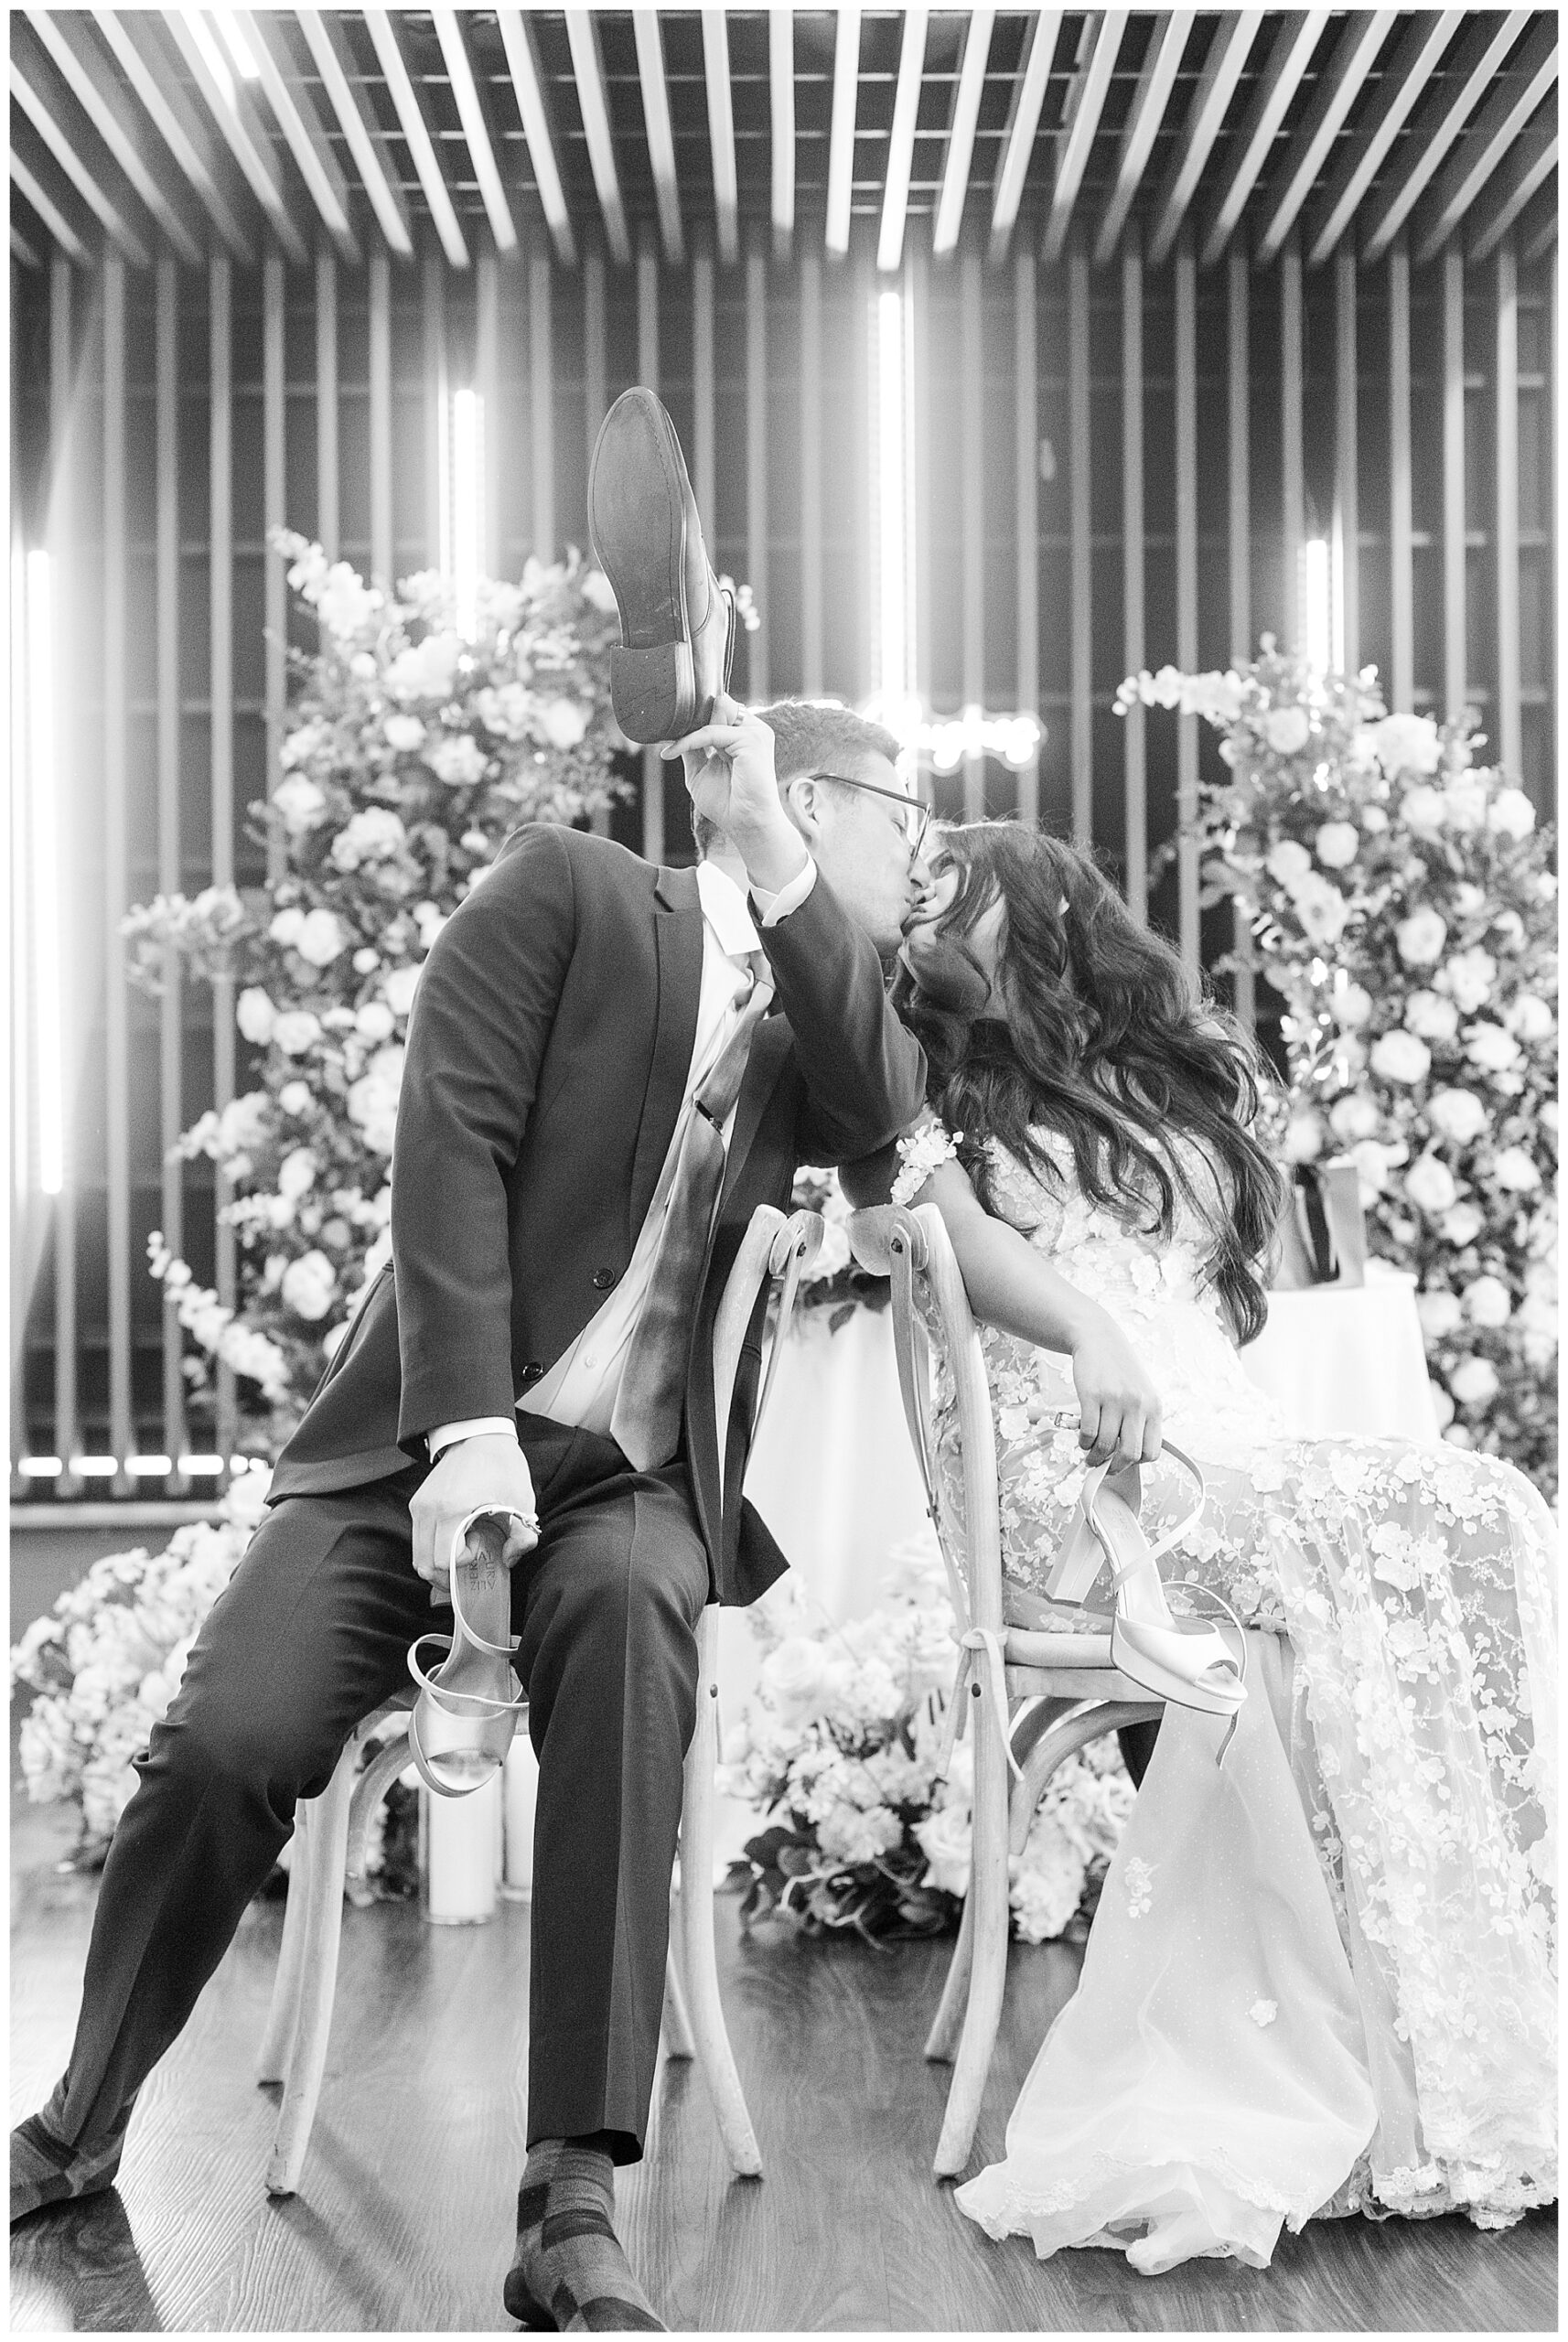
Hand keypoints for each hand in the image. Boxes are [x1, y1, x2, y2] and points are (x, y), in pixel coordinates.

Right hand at [411, 1434, 538, 1600]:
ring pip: (418, 1555)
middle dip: (447, 1575)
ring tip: (463, 1549)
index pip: (444, 1560)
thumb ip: (523, 1536)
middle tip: (470, 1563)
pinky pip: (419, 1539)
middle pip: (424, 1565)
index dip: (464, 1562)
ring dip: (439, 1562)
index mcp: (453, 1509)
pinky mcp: (418, 1503)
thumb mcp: (522, 1499)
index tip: (481, 1543)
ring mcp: (420, 1506)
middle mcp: (429, 1510)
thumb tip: (510, 1559)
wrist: (479, 1434)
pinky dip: (433, 1548)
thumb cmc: (501, 1465)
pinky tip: (456, 1536)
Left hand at [660, 697, 807, 892]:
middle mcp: (753, 729)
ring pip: (716, 710)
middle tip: (669, 733)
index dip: (696, 717)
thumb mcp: (700, 771)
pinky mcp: (751, 740)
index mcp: (744, 735)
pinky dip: (688, 741)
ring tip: (674, 748)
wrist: (746, 824)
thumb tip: (675, 731)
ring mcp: (755, 732)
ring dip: (692, 728)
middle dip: (694, 717)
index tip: (668, 729)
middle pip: (719, 703)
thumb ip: (692, 748)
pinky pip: (710, 732)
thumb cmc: (727, 804)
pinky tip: (671, 753)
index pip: (720, 709)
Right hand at [1069, 1317, 1162, 1473]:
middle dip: (1115, 1467)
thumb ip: (1141, 1420)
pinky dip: (1083, 1442)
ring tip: (1090, 1454)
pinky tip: (1083, 1439)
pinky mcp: (1092, 1395)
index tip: (1123, 1461)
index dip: (1136, 1462)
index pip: (1152, 1452)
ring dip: (1095, 1456)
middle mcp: (1137, 1405)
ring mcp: (1114, 1400)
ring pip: (1105, 1445)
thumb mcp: (1141, 1393)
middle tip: (1104, 1467)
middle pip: (1130, 1454)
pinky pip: (1088, 1432)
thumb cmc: (1120, 1370)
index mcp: (1154, 1407)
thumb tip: (1130, 1455)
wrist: (1099, 1339)